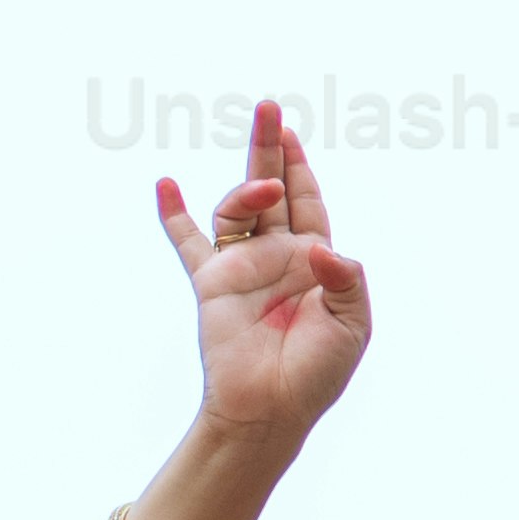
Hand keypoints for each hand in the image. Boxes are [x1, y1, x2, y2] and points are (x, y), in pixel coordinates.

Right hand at [159, 103, 370, 468]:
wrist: (270, 411)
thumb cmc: (316, 374)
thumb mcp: (352, 324)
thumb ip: (347, 280)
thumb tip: (320, 248)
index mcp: (314, 261)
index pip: (307, 201)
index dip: (300, 168)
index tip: (292, 135)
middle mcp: (276, 257)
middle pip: (271, 189)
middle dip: (268, 148)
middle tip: (268, 107)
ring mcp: (242, 268)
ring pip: (237, 211)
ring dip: (246, 191)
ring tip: (260, 190)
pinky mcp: (212, 285)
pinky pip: (189, 244)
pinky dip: (174, 215)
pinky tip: (166, 185)